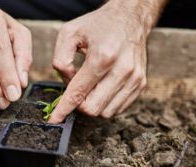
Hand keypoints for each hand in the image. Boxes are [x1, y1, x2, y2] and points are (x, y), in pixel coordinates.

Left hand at [49, 0, 165, 122]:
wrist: (130, 18)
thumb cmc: (98, 25)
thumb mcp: (69, 33)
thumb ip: (60, 59)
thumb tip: (65, 82)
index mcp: (102, 56)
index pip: (79, 93)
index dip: (63, 109)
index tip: (54, 120)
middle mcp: (122, 70)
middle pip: (92, 108)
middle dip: (79, 105)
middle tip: (75, 90)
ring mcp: (134, 78)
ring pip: (106, 112)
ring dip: (93, 104)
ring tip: (90, 86)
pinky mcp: (141, 83)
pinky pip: (118, 108)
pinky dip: (105, 103)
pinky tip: (101, 88)